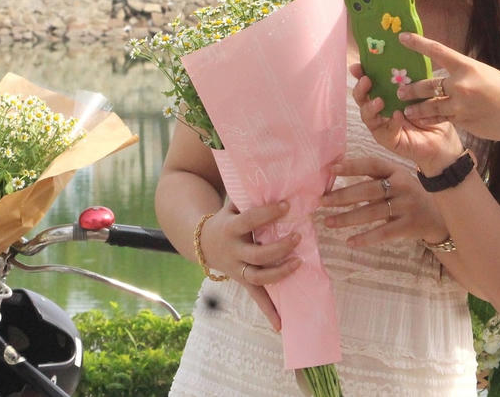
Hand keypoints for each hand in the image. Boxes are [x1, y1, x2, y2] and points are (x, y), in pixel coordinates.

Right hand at [199, 199, 301, 331]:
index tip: (286, 205)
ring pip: (258, 276)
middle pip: (257, 253)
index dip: (268, 213)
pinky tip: (281, 325)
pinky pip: (256, 297)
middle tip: (298, 236)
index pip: (250, 220)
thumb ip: (249, 195)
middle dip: (279, 247)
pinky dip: (269, 311)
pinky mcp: (242, 280)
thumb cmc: (226, 217)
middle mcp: (233, 251)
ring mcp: (236, 268)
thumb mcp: (232, 204)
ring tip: (299, 263)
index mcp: (230, 227)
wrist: (200, 241)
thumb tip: (273, 175)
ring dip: (280, 273)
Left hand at [318, 156, 448, 246]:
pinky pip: (383, 232)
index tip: (331, 169)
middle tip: (321, 201)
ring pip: (371, 212)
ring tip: (328, 222)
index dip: (352, 166)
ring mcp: (406, 206)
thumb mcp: (397, 180)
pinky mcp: (409, 225)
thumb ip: (375, 178)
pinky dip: (366, 237)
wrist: (439, 216)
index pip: (372, 165)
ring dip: (347, 218)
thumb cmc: (409, 196)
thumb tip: (338, 174)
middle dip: (342, 196)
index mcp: (396, 171)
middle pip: (367, 190)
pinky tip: (350, 241)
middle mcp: (401, 186)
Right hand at [351, 62, 463, 176]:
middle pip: (361, 98)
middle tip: (366, 80)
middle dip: (360, 88)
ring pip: (367, 115)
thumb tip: (409, 57)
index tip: (358, 66)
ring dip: (370, 106)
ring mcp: (382, 125)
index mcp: (386, 95)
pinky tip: (398, 115)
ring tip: (379, 100)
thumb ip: (414, 80)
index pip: (369, 83)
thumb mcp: (423, 92)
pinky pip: (385, 131)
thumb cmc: (432, 115)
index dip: (361, 74)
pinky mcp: (389, 140)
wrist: (443, 141)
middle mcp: (380, 110)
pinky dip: (391, 122)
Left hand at [394, 33, 499, 146]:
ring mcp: (461, 105)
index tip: (403, 38)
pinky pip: (442, 119)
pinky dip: (431, 120)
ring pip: (430, 106)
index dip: (418, 44)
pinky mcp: (463, 121)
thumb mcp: (485, 73)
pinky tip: (423, 121)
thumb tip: (448, 75)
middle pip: (427, 85)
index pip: (438, 51)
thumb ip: (465, 74)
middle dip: (411, 90)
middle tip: (400, 91)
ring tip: (407, 110)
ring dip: (417, 108)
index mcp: (468, 66)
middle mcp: (461, 84)